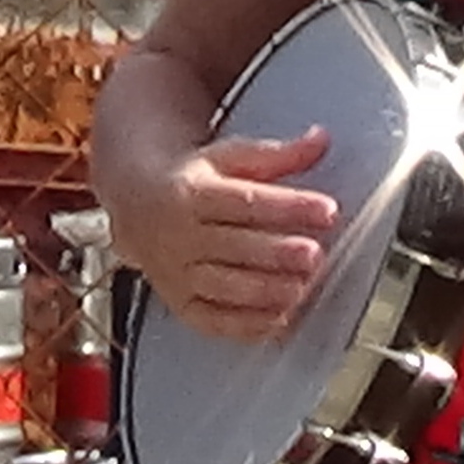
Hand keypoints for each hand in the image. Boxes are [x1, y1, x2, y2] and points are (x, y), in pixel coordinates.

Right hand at [107, 124, 336, 342]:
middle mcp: (179, 234)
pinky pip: (212, 320)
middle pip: (233, 246)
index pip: (244, 200)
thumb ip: (279, 155)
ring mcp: (176, 272)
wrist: (137, 200)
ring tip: (303, 286)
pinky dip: (247, 324)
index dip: (288, 206)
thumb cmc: (195, 180)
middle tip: (315, 255)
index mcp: (192, 191)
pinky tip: (279, 317)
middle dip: (277, 253)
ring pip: (223, 286)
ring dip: (266, 290)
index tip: (326, 209)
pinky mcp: (179, 302)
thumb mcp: (232, 157)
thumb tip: (321, 140)